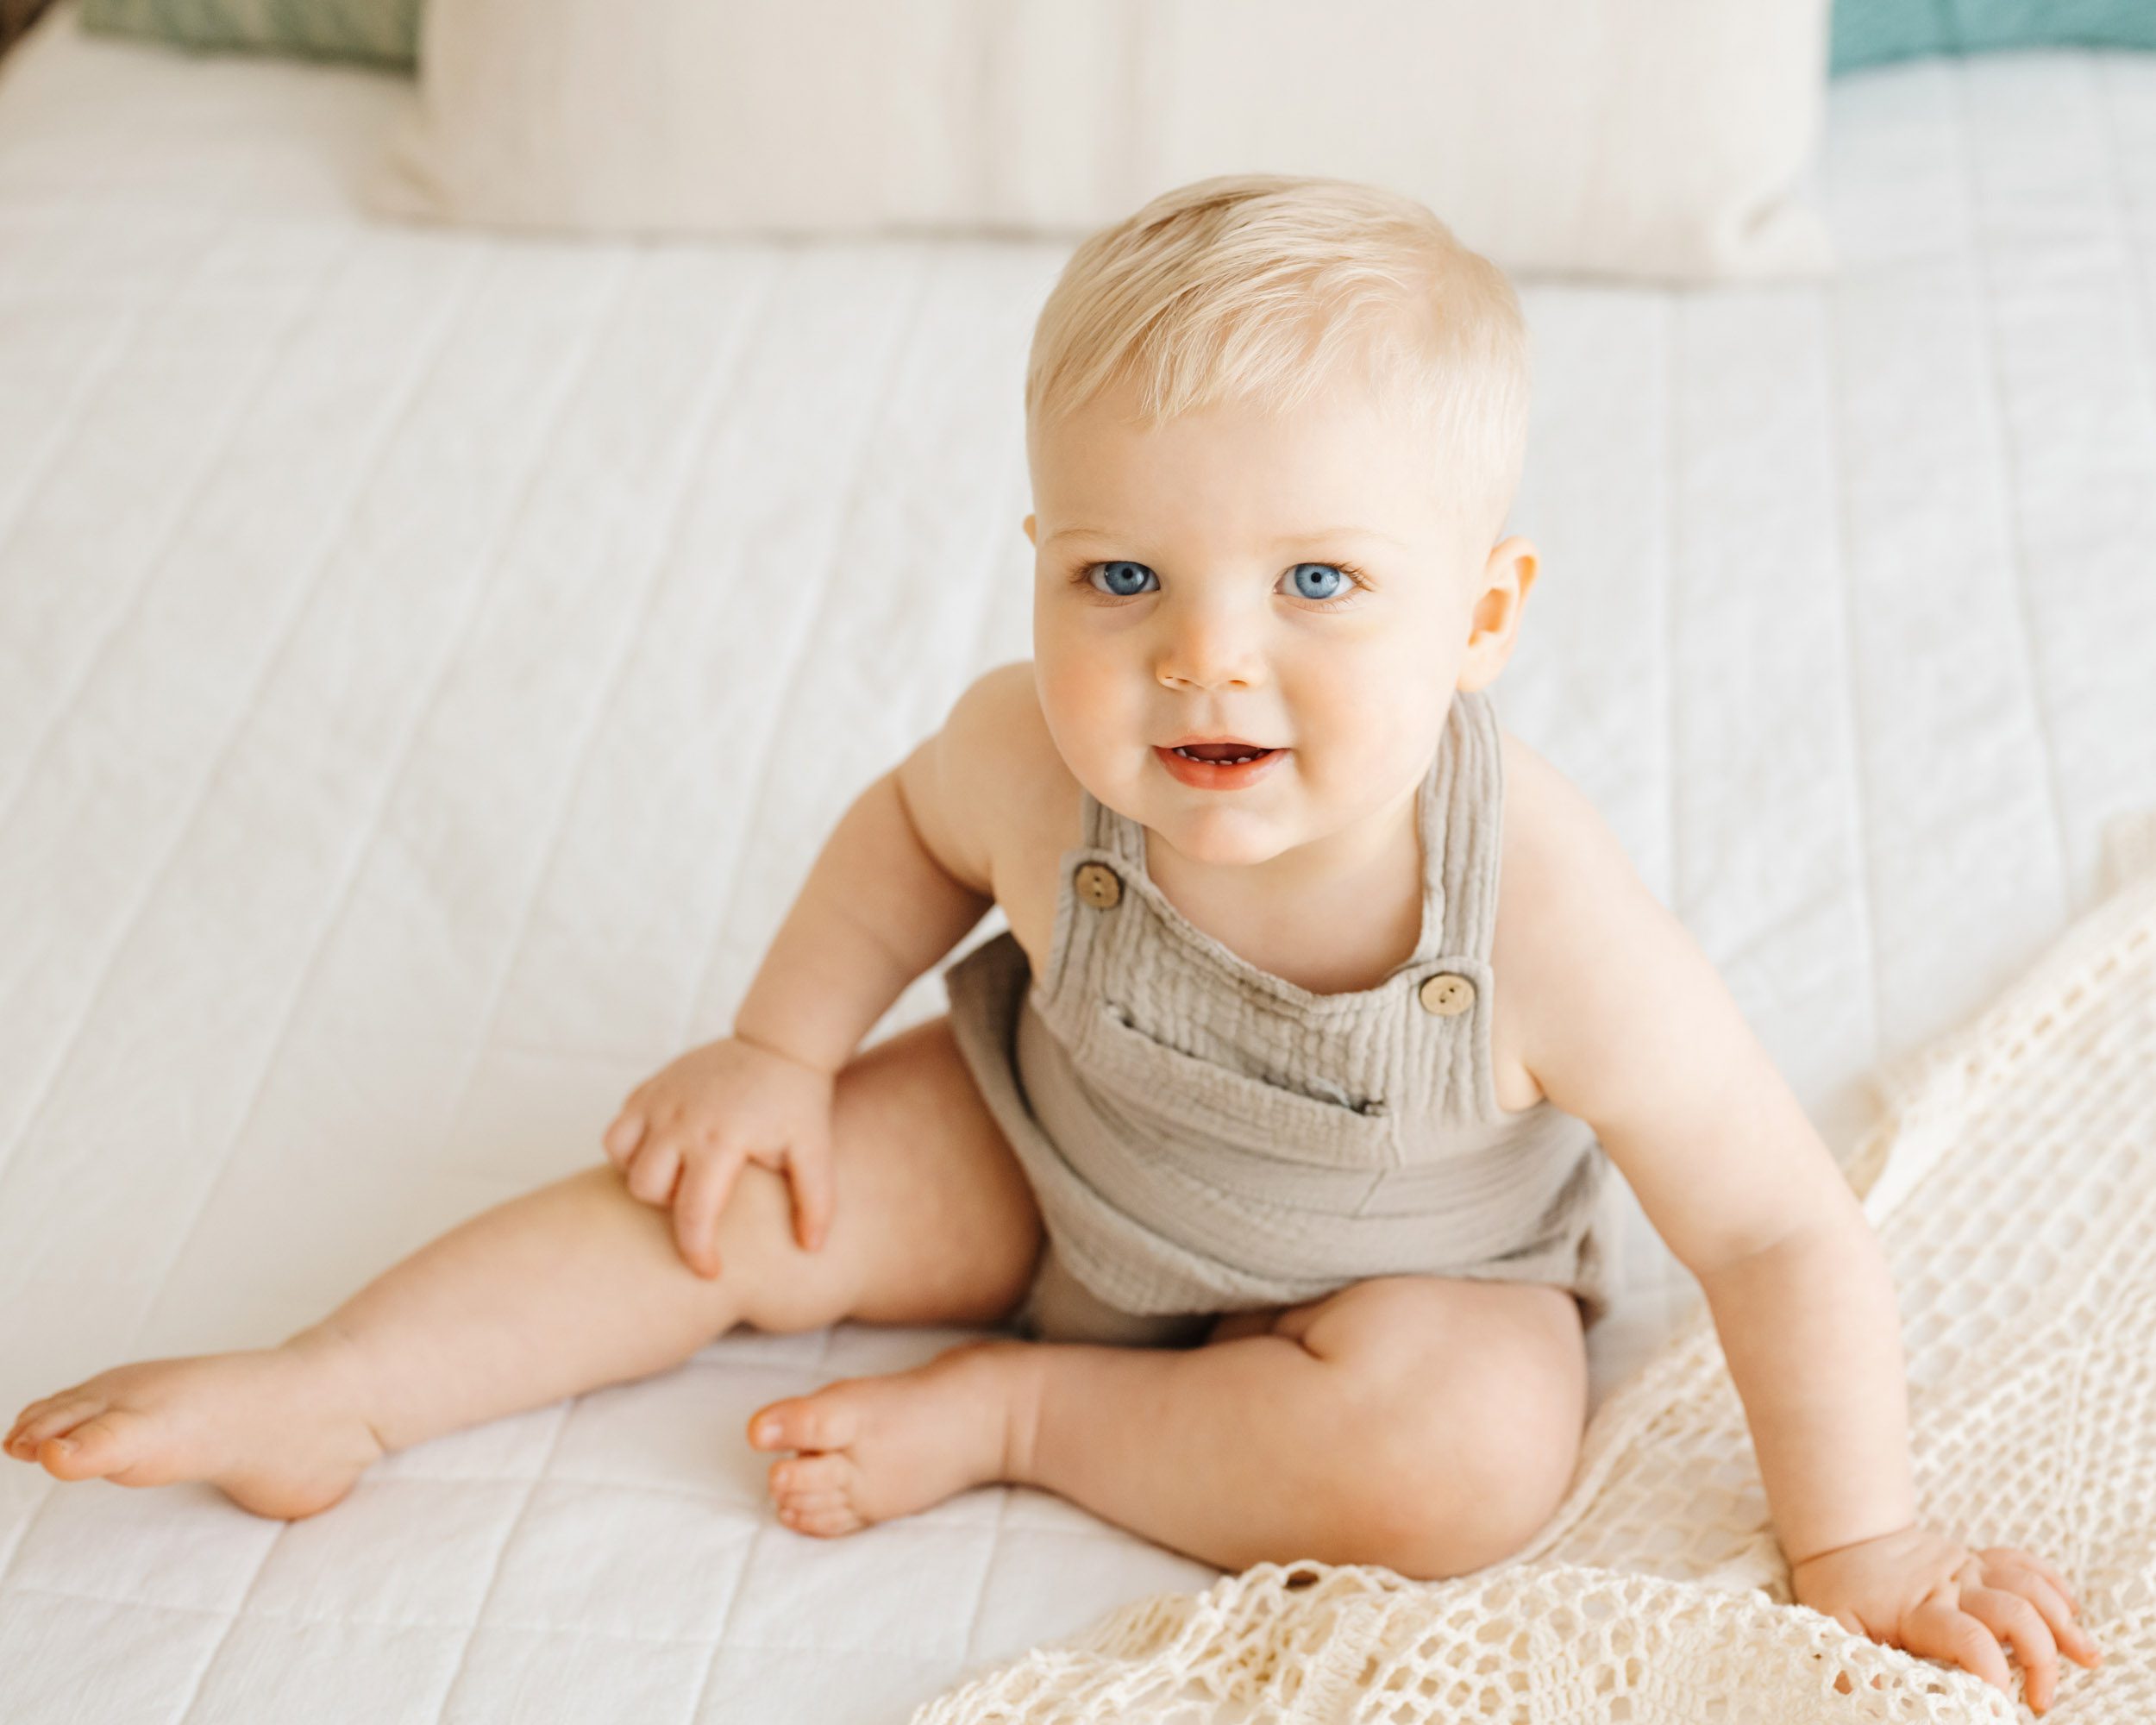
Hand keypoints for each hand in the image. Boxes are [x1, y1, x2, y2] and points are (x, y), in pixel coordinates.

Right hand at [602, 1033, 837, 1278]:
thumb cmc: (798, 1102)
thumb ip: (817, 1201)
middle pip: (646, 1189)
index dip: (697, 1252)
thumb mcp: (816, 1150)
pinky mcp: (650, 1086)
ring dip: (645, 1178)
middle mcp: (682, 1119)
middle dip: (669, 1209)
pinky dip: (631, 1148)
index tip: (710, 1272)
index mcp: (721, 1140)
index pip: (692, 1214)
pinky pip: (618, 1129)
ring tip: (680, 1175)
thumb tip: (810, 1249)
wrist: (780, 1042)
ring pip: (622, 1158)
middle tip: (704, 1200)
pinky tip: (665, 1150)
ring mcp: (660, 1099)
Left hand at [1790, 1522, 2101, 1713]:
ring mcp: (1968, 1569)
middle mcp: (1951, 1586)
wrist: (1845, 1538)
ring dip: (2063, 1622)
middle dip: (2041, 1658)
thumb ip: (1856, 1664)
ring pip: (2029, 1586)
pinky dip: (2054, 1585)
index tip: (2001, 1704)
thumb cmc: (1841, 1591)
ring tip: (2087, 1659)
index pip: (1968, 1639)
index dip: (1991, 1673)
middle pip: (2015, 1612)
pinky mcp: (1977, 1560)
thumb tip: (1877, 1698)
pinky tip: (2073, 1612)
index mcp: (1919, 1609)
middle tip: (2040, 1701)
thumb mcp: (1835, 1628)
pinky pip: (2023, 1562)